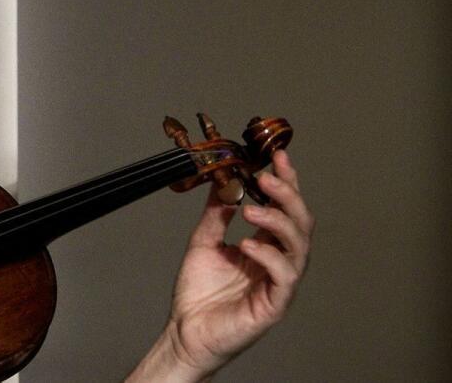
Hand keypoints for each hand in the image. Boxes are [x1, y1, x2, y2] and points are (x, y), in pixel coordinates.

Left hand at [130, 150, 313, 381]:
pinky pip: (284, 276)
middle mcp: (278, 262)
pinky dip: (269, 255)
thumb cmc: (198, 294)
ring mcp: (279, 283)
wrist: (186, 331)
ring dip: (278, 222)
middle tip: (268, 177)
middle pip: (301, 223)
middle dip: (288, 196)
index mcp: (265, 246)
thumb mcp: (204, 242)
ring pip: (299, 247)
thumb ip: (216, 214)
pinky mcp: (274, 305)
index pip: (284, 208)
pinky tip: (247, 244)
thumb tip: (224, 182)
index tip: (277, 156)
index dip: (286, 182)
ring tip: (252, 210)